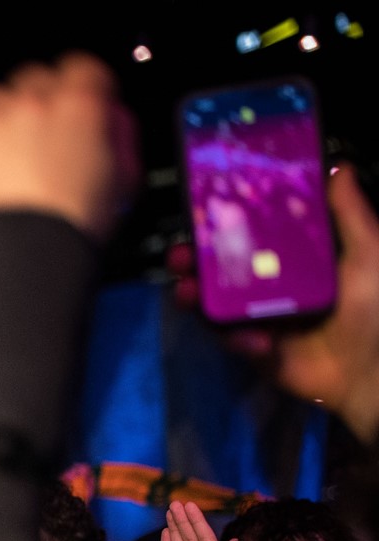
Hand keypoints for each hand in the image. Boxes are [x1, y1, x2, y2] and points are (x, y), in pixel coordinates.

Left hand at [0, 54, 137, 240]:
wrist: (19, 259)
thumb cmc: (67, 230)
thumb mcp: (118, 181)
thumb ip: (117, 140)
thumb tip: (111, 125)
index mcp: (81, 107)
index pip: (81, 69)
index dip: (75, 87)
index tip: (69, 103)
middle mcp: (34, 103)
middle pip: (31, 81)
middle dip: (32, 106)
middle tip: (31, 145)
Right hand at [169, 170, 378, 442]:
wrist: (367, 373)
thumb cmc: (372, 309)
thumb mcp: (366, 253)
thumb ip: (349, 214)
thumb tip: (338, 167)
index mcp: (298, 259)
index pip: (255, 235)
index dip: (227, 224)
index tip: (204, 212)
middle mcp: (274, 283)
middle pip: (223, 266)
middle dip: (195, 260)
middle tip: (180, 255)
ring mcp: (259, 316)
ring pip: (214, 300)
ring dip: (194, 295)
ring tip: (184, 293)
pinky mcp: (251, 347)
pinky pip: (227, 336)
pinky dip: (234, 337)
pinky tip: (255, 341)